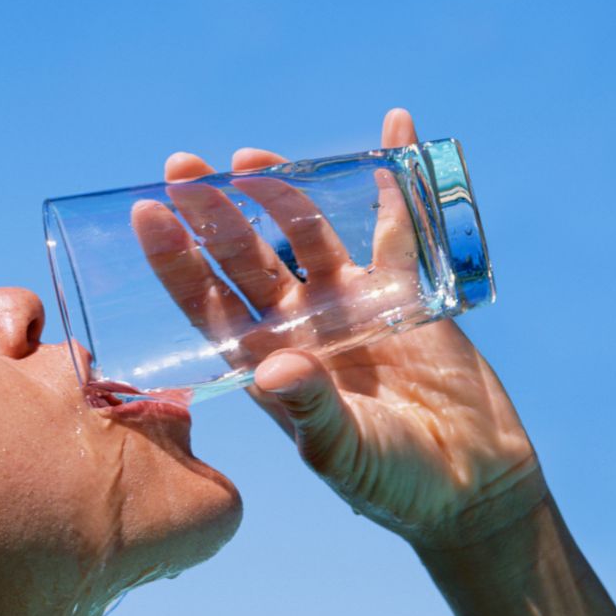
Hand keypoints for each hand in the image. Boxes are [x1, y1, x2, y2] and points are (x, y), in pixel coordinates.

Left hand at [133, 109, 544, 548]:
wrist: (468, 486)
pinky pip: (398, 225)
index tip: (148, 214)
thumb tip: (276, 368)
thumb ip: (311, 411)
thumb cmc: (392, 483)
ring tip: (250, 156)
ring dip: (279, 191)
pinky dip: (397, 180)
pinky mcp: (403, 292)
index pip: (207, 303)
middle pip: (245, 257)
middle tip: (181, 167)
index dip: (176, 262)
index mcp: (265, 362)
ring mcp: (348, 304)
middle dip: (213, 213)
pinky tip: (392, 129)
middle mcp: (297, 324)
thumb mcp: (343, 453)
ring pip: (305, 233)